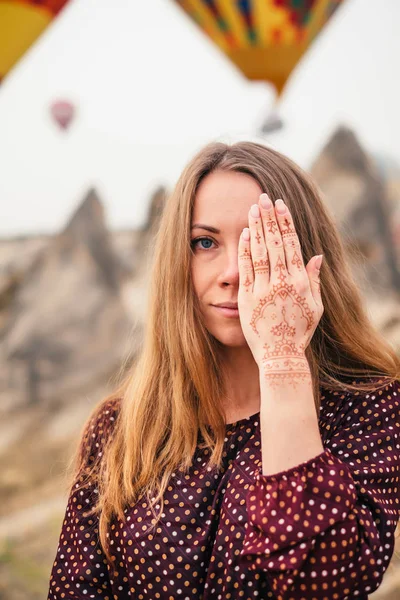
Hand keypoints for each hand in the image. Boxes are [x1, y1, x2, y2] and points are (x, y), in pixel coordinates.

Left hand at [237, 194, 323, 388]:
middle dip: (269, 218)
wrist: (280, 355)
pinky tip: (244, 233)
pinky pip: (246, 268)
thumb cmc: (298, 332)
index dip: (285, 223)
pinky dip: (245, 250)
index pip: (291, 244)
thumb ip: (314, 280)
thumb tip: (317, 257)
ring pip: (260, 251)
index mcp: (299, 282)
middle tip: (263, 197)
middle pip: (275, 242)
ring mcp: (263, 289)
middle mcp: (282, 282)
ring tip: (253, 208)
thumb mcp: (314, 307)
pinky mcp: (247, 297)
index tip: (281, 205)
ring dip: (256, 227)